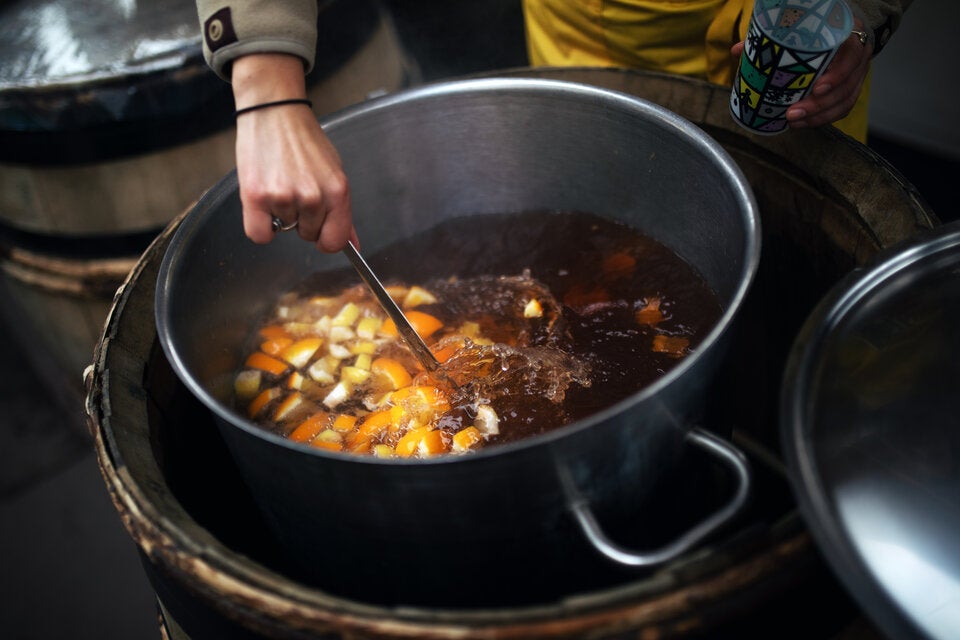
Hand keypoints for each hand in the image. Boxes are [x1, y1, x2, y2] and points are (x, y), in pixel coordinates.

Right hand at [231, 54, 357, 251]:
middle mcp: (313, 196)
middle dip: (301, 220)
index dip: (326, 240)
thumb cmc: (304, 141)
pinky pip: (259, 235)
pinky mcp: (256, 196)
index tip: (319, 232)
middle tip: (294, 190)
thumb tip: (353, 245)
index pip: (336, 241)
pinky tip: (263, 202)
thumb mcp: (334, 172)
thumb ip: (342, 211)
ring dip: (278, 214)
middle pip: (308, 236)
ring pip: (282, 231)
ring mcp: (284, 197)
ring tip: (278, 183)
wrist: (274, 111)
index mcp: (338, 191)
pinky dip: (260, 225)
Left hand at [730, 22, 872, 129]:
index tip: (816, 89)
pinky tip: (804, 124)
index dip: (837, 75)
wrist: (845, 32)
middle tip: (792, 114)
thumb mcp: (803, 30)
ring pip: (846, 101)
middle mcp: (859, 57)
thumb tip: (738, 50)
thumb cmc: (819, 31)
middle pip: (846, 86)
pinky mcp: (854, 89)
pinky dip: (824, 119)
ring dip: (819, 116)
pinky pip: (844, 108)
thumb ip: (773, 39)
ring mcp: (859, 75)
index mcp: (848, 37)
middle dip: (819, 105)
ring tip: (794, 123)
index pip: (851, 56)